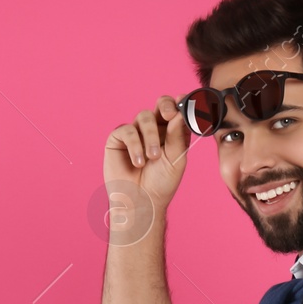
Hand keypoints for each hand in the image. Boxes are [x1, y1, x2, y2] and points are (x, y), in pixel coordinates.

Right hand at [102, 95, 190, 242]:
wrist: (141, 202)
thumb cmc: (161, 183)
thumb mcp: (176, 159)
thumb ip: (177, 136)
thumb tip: (180, 112)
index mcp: (172, 132)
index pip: (177, 111)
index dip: (181, 104)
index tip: (184, 101)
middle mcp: (155, 129)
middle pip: (161, 105)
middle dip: (166, 106)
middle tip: (169, 115)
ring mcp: (136, 132)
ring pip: (144, 116)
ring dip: (150, 136)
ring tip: (152, 157)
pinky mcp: (119, 138)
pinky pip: (127, 130)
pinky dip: (135, 145)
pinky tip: (138, 162)